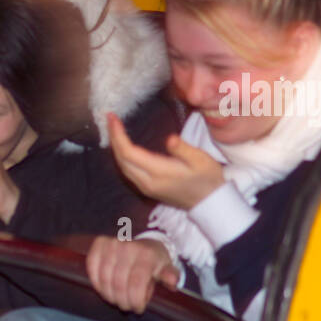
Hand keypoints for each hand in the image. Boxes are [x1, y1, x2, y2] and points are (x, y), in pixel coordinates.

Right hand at [86, 236, 179, 313]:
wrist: (144, 244)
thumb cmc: (155, 262)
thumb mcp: (166, 269)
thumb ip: (170, 276)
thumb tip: (173, 282)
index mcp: (146, 254)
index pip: (136, 283)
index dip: (135, 300)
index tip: (138, 309)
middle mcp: (128, 246)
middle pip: (118, 284)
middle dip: (122, 301)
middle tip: (127, 306)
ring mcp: (112, 244)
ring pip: (104, 279)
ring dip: (109, 295)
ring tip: (117, 299)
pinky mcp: (99, 244)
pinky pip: (92, 267)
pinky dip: (97, 282)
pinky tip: (104, 289)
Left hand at [108, 112, 223, 209]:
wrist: (210, 202)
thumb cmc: (208, 179)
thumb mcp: (201, 161)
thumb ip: (184, 149)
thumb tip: (170, 138)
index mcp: (158, 173)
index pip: (129, 153)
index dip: (118, 135)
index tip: (113, 118)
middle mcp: (147, 182)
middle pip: (121, 160)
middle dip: (113, 138)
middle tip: (110, 119)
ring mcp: (145, 187)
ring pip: (122, 167)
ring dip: (115, 147)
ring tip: (114, 128)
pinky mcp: (147, 189)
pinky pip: (128, 171)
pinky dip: (122, 156)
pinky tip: (122, 145)